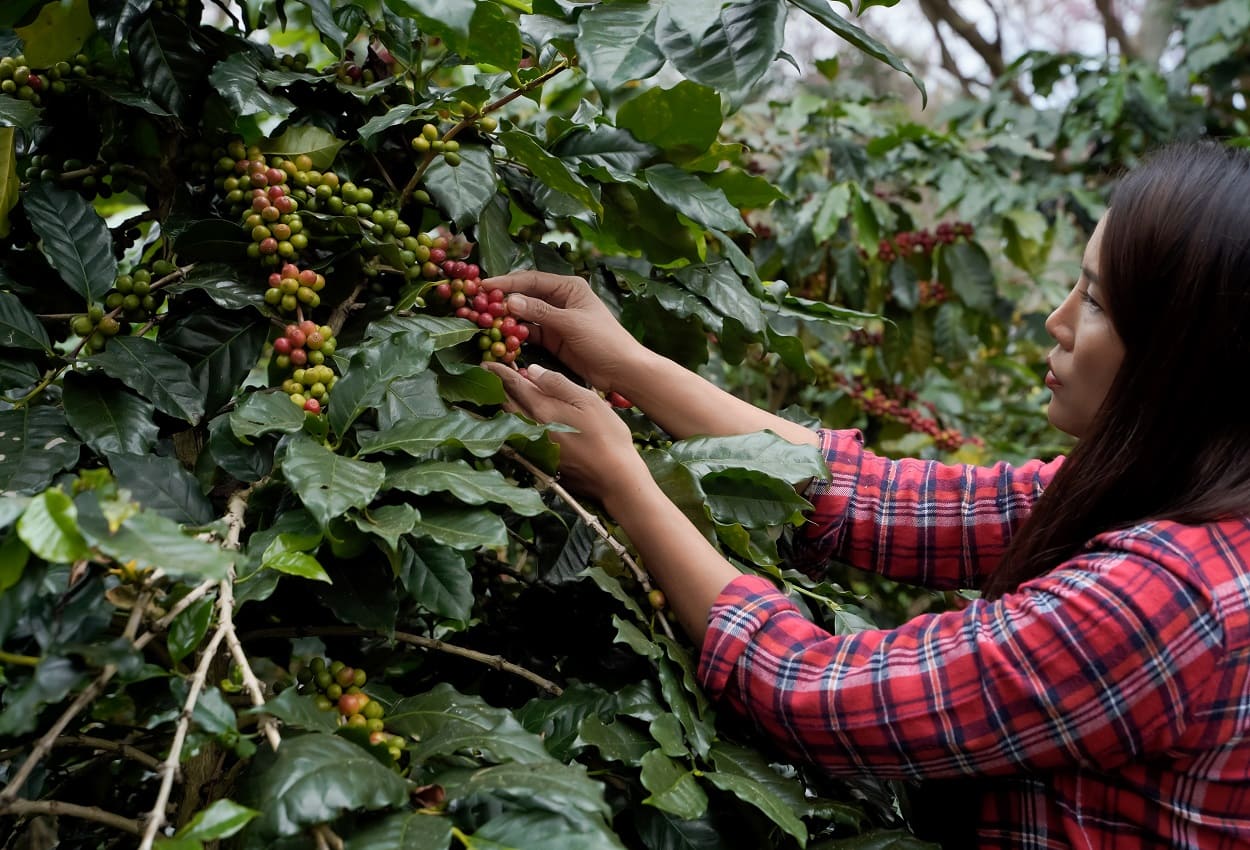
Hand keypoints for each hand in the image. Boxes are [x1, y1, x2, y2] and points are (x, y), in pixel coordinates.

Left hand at [482, 362, 646, 496]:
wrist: (614, 478)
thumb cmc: (607, 436)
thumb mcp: (587, 401)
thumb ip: (558, 384)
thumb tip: (531, 370)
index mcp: (542, 410)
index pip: (514, 385)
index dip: (500, 372)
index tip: (488, 362)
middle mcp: (531, 428)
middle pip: (506, 403)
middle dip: (496, 386)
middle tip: (487, 373)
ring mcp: (534, 445)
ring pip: (510, 419)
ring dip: (502, 403)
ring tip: (499, 390)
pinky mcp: (540, 458)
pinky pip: (518, 433)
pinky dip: (513, 419)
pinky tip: (518, 415)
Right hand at [485, 271, 645, 393]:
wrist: (622, 369)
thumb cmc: (604, 340)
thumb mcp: (571, 323)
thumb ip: (540, 312)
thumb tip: (510, 301)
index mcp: (569, 287)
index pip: (532, 280)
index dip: (507, 283)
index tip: (485, 286)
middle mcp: (560, 300)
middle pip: (526, 295)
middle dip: (504, 300)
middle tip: (479, 304)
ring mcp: (556, 320)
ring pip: (525, 315)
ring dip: (508, 319)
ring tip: (485, 321)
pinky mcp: (553, 339)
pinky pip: (530, 333)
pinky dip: (516, 335)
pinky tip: (501, 338)